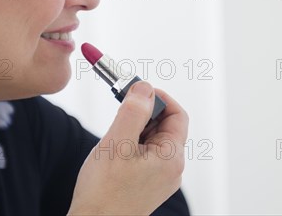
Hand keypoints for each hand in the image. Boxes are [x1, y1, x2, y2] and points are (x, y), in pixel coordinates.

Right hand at [67, 81, 188, 215]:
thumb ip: (133, 112)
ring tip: (115, 135)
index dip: (159, 98)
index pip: (178, 115)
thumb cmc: (104, 192)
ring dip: (136, 128)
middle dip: (144, 113)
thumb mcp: (117, 143)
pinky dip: (132, 143)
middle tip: (121, 109)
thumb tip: (145, 88)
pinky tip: (115, 150)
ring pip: (154, 139)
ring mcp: (161, 178)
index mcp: (172, 158)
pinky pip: (146, 153)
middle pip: (165, 126)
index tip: (137, 91)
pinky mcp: (148, 183)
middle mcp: (172, 168)